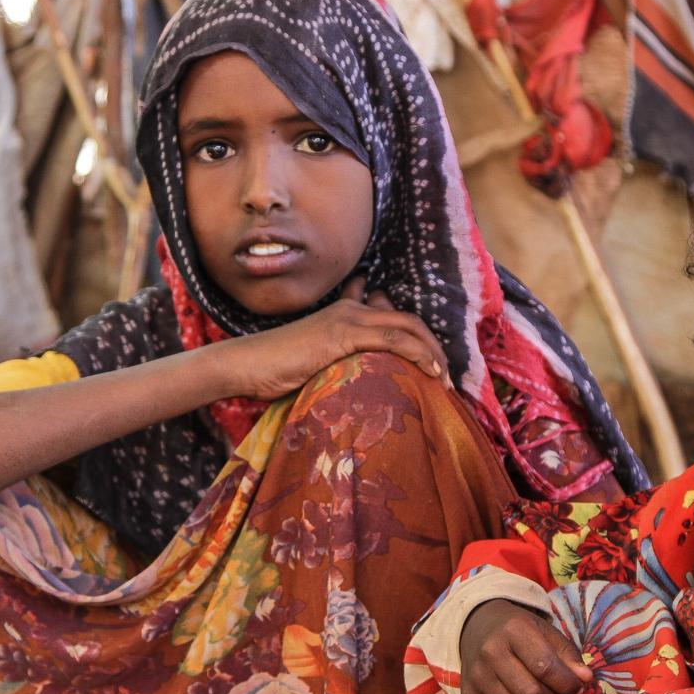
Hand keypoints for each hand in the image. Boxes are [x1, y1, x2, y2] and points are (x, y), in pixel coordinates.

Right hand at [209, 278, 449, 399]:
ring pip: (408, 327)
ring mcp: (347, 318)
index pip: (393, 317)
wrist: (245, 366)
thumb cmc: (274, 372)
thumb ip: (341, 366)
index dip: (419, 339)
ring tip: (445, 380)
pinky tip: (431, 373)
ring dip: (433, 353)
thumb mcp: (316, 365)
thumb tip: (362, 384)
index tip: (434, 367)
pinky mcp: (344, 333)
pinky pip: (395, 339)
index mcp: (345, 314)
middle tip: (448, 377)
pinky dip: (419, 354)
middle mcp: (350, 309)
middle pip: (409, 321)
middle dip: (434, 347)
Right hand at [457, 600, 589, 693]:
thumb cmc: (520, 633)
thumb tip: (584, 680)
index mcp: (514, 630)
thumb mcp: (547, 634)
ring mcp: (476, 676)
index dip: (567, 684)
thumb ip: (569, 657)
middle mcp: (491, 652)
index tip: (575, 687)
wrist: (479, 628)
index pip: (546, 667)